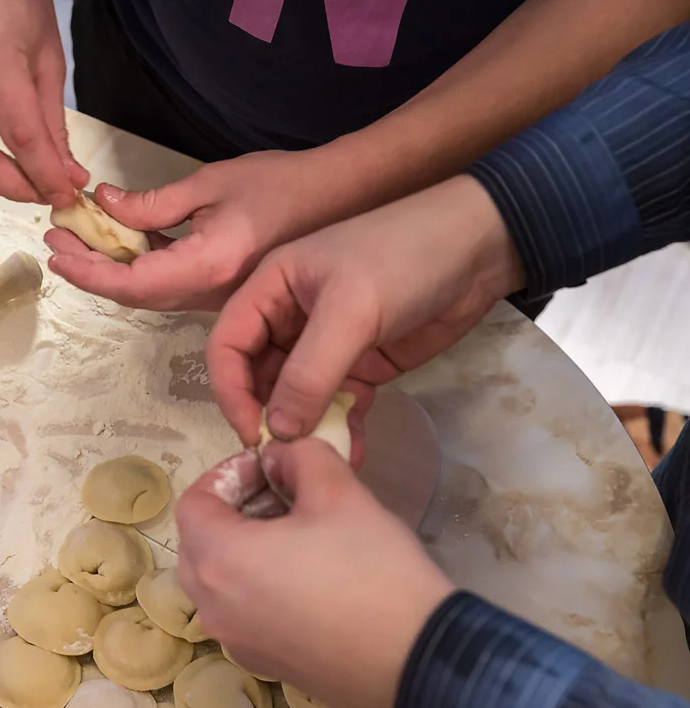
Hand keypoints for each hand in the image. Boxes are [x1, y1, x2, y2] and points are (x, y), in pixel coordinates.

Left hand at [44, 149, 371, 311]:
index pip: (131, 285)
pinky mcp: (219, 290)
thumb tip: (106, 205)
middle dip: (89, 269)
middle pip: (133, 295)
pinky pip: (168, 286)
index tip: (57, 252)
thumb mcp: (212, 184)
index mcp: (207, 267)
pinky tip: (118, 239)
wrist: (340, 201)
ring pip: (148, 294)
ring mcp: (215, 297)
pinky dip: (137, 266)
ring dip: (108, 269)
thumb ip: (155, 202)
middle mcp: (209, 294)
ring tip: (75, 237)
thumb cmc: (283, 185)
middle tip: (55, 238)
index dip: (88, 273)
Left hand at [176, 440, 454, 707]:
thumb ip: (300, 457)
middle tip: (283, 494)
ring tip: (299, 532)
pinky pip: (242, 611)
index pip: (193, 503)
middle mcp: (212, 606)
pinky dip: (258, 584)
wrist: (417, 663)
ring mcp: (235, 640)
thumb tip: (279, 458)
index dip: (228, 473)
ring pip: (219, 579)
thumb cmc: (371, 570)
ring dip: (245, 546)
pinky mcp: (263, 663)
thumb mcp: (340, 491)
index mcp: (219, 560)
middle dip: (233, 509)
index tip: (271, 466)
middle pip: (199, 542)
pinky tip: (310, 576)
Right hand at [207, 175, 526, 446]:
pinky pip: (336, 404)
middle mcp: (288, 317)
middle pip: (257, 376)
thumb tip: (277, 430)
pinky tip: (353, 453)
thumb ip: (310, 372)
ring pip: (295, 396)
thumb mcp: (351, 310)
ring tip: (322, 459)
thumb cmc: (404, 258)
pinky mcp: (360, 365)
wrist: (479, 248)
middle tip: (286, 455)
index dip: (231, 390)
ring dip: (304, 428)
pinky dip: (341, 428)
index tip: (251, 432)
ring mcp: (324, 344)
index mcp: (271, 288)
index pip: (227, 345)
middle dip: (268, 415)